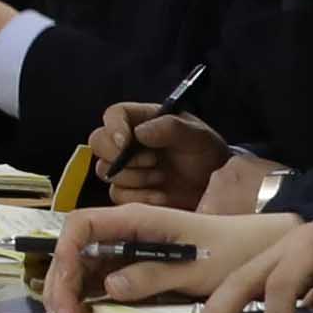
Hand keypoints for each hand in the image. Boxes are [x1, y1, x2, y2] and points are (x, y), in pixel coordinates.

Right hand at [49, 200, 288, 312]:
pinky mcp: (137, 264)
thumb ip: (153, 276)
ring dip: (69, 289)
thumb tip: (109, 286)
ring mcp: (129, 246)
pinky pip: (101, 275)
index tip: (69, 294)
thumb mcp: (196, 270)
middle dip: (62, 280)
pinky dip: (86, 294)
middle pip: (75, 247)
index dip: (66, 256)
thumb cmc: (233, 254)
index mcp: (138, 219)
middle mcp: (126, 229)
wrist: (260, 251)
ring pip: (83, 262)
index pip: (81, 226)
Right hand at [89, 107, 232, 209]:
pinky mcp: (128, 192)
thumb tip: (139, 133)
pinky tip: (161, 195)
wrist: (215, 189)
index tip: (125, 142)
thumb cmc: (207, 156)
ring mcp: (126, 168)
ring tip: (162, 177)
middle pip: (98, 142)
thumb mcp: (198, 137)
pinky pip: (117, 195)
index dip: (113, 127)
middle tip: (151, 162)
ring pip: (105, 171)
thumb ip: (172, 128)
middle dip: (119, 156)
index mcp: (143, 120)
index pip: (114, 115)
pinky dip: (139, 197)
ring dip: (134, 178)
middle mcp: (128, 142)